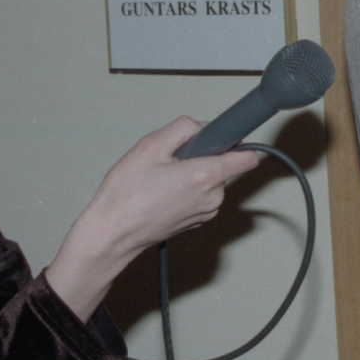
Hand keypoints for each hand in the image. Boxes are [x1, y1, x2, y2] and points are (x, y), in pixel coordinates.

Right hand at [45, 116, 260, 320]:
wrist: (112, 232)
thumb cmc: (126, 194)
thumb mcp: (150, 145)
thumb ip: (184, 128)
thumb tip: (203, 127)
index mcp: (205, 176)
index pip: (248, 158)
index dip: (237, 141)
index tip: (227, 136)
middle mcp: (212, 197)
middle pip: (222, 165)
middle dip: (201, 156)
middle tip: (171, 161)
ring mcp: (206, 212)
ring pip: (210, 180)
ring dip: (192, 173)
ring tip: (162, 178)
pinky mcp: (198, 220)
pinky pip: (201, 195)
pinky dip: (188, 189)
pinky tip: (163, 192)